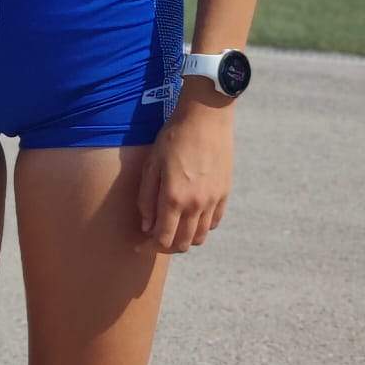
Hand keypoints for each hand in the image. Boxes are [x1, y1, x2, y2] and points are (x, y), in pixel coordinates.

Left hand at [137, 91, 233, 253]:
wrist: (206, 117)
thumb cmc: (173, 137)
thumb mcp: (151, 165)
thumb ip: (147, 199)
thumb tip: (146, 226)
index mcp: (174, 198)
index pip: (162, 239)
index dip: (149, 246)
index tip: (140, 245)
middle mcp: (196, 204)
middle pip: (183, 243)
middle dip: (167, 246)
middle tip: (155, 239)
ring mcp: (213, 200)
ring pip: (201, 236)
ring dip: (185, 238)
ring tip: (173, 229)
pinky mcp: (224, 192)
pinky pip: (214, 221)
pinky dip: (202, 226)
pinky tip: (190, 217)